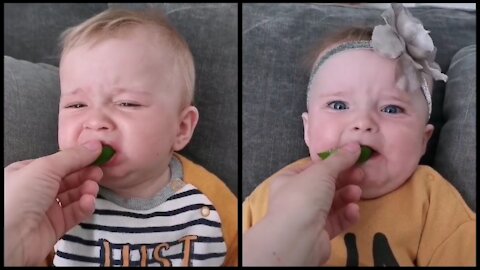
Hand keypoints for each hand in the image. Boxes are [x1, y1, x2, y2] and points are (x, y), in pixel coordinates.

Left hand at [4, 141, 103, 265]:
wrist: (11, 238)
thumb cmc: (18, 198)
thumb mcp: (46, 167)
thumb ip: (73, 157)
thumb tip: (95, 146)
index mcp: (27, 173)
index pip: (58, 163)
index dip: (78, 159)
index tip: (96, 156)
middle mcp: (35, 190)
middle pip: (68, 179)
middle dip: (85, 175)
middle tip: (98, 172)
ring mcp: (45, 209)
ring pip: (73, 196)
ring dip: (86, 191)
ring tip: (92, 188)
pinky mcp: (54, 227)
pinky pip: (74, 214)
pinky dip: (84, 207)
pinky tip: (88, 202)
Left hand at [243, 143, 363, 265]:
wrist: (297, 238)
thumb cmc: (303, 197)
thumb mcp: (322, 171)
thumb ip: (340, 159)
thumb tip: (355, 145)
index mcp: (289, 180)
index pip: (312, 168)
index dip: (332, 162)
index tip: (351, 158)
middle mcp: (296, 198)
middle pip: (325, 185)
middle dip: (344, 179)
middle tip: (361, 174)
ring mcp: (308, 217)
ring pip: (332, 203)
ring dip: (347, 196)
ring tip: (357, 192)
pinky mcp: (319, 233)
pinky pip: (336, 220)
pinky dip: (346, 214)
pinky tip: (354, 210)